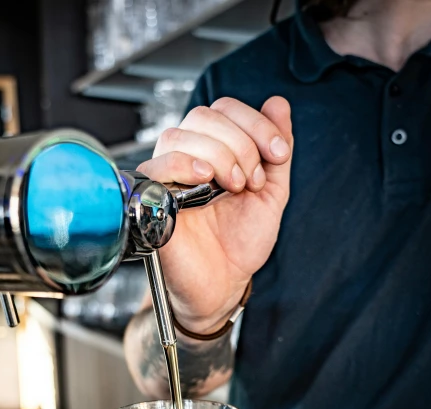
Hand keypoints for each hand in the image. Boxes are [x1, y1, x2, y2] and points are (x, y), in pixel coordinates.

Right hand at [137, 96, 292, 333]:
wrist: (223, 283)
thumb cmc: (240, 244)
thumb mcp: (271, 193)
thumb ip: (276, 151)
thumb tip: (278, 103)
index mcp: (214, 152)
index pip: (225, 109)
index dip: (256, 123)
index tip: (279, 155)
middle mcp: (187, 159)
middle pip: (203, 116)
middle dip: (241, 142)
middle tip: (253, 181)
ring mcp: (167, 178)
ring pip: (180, 135)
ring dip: (219, 154)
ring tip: (236, 187)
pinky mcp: (150, 199)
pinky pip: (156, 165)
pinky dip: (185, 164)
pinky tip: (208, 181)